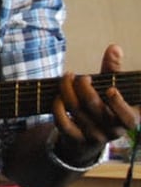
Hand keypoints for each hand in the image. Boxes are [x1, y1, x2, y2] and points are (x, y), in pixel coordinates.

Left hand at [51, 44, 138, 164]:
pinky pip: (62, 122)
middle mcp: (113, 131)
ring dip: (66, 89)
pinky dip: (57, 106)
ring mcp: (94, 137)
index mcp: (129, 119)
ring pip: (75, 110)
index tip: (110, 89)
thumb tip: (114, 48)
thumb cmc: (106, 105)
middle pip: (94, 106)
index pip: (127, 117)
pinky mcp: (76, 139)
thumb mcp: (113, 87)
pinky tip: (58, 95)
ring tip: (66, 78)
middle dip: (82, 85)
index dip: (119, 104)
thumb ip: (114, 69)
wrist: (92, 136)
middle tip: (79, 76)